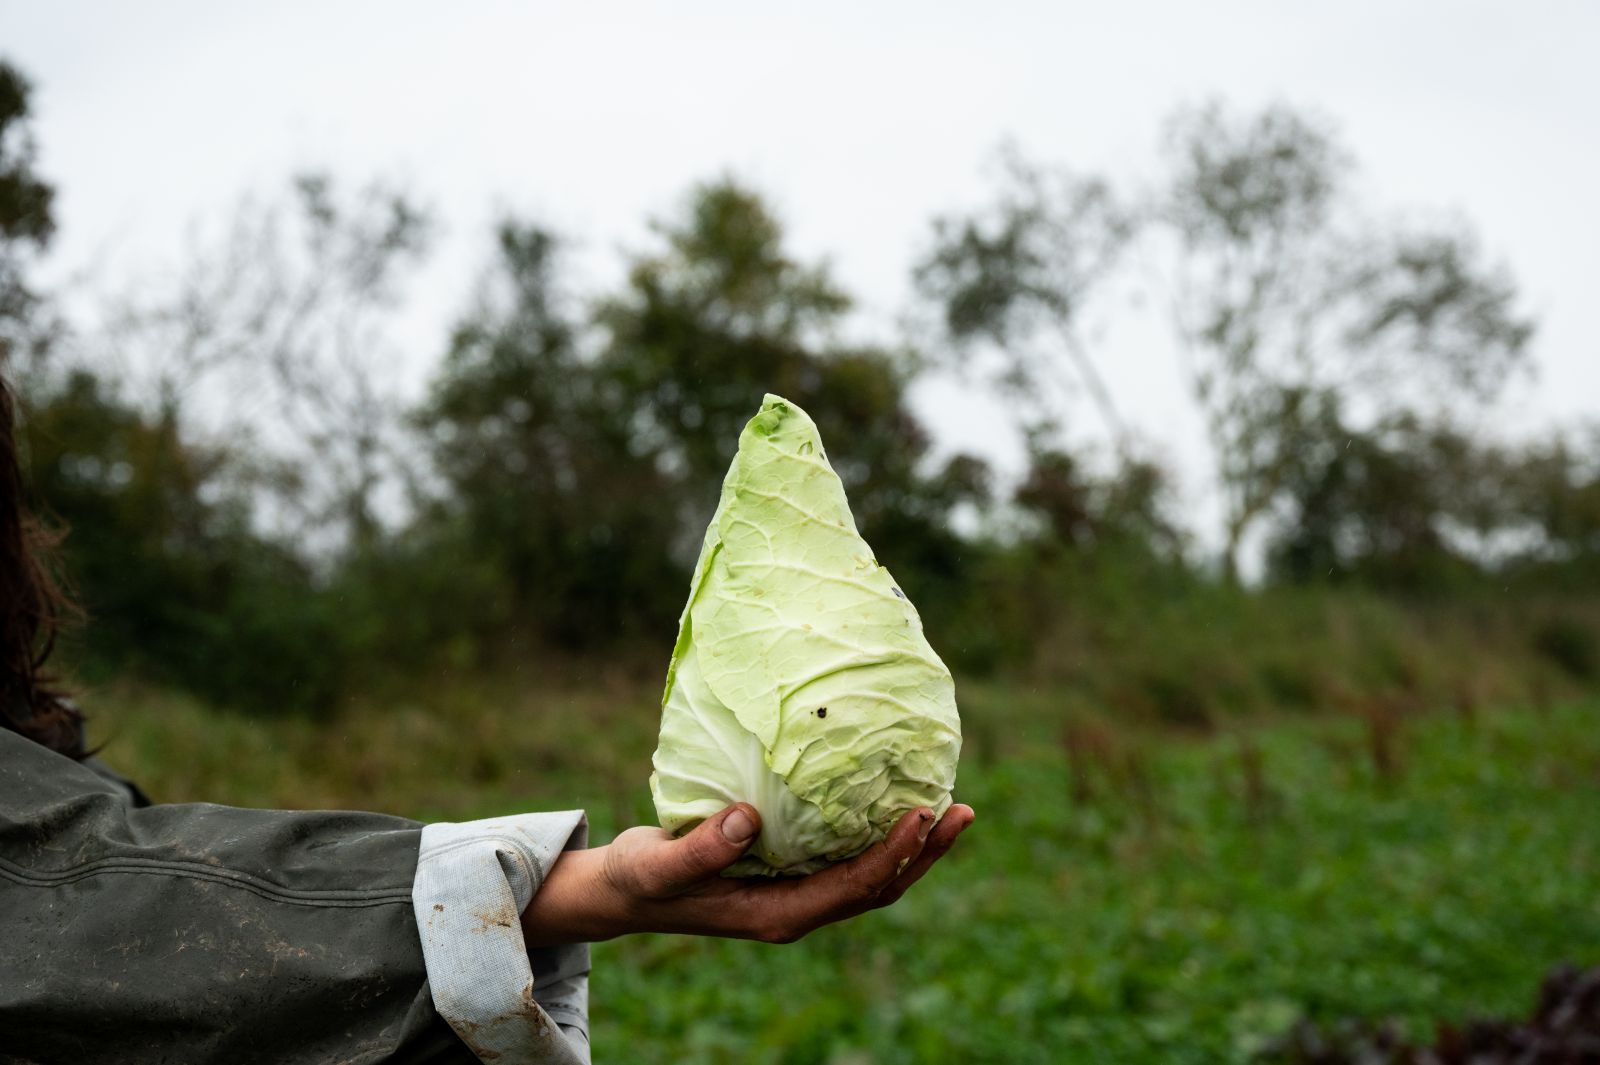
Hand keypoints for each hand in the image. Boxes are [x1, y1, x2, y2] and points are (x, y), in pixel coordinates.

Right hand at [520, 802, 974, 947]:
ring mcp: (798, 893)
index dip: (893, 856)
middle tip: (962, 810)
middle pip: (879, 886)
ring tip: (950, 806)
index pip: (853, 888)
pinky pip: (850, 857)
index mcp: (777, 914)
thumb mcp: (657, 865)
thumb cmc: (638, 879)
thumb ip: (700, 848)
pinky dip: (880, 833)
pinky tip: (892, 800)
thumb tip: (751, 818)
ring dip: (913, 846)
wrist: (621, 893)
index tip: (921, 814)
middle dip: (924, 853)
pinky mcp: (791, 873)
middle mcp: (798, 909)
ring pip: (871, 875)